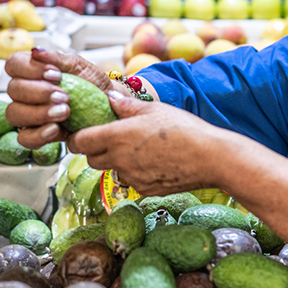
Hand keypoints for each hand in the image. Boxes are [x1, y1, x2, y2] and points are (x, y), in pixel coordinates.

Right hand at [4, 48, 111, 148]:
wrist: (108, 106)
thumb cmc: (91, 83)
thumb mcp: (79, 66)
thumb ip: (57, 58)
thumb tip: (36, 51)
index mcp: (31, 71)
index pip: (13, 64)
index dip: (29, 69)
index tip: (55, 74)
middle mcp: (25, 92)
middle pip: (13, 90)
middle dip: (39, 92)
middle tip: (64, 96)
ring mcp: (28, 114)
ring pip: (14, 114)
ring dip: (38, 113)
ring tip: (65, 111)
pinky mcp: (36, 135)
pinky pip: (25, 138)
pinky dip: (38, 134)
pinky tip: (55, 128)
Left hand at [69, 92, 224, 196]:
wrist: (210, 158)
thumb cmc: (184, 128)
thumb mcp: (154, 109)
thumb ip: (126, 106)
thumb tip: (109, 98)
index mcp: (117, 136)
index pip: (79, 142)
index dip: (76, 138)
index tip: (81, 134)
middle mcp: (119, 160)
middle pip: (91, 160)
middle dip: (95, 150)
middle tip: (110, 139)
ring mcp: (131, 177)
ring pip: (112, 170)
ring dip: (117, 161)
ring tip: (139, 149)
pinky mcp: (144, 190)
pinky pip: (131, 180)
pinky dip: (136, 172)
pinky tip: (155, 161)